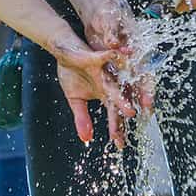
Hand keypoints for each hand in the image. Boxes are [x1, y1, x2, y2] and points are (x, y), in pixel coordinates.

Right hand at [50, 30, 135, 148]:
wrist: (65, 51)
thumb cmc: (72, 73)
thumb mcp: (75, 99)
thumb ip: (82, 118)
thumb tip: (86, 139)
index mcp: (106, 94)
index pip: (114, 114)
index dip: (117, 128)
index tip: (120, 144)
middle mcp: (111, 82)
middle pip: (120, 96)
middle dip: (124, 105)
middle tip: (131, 114)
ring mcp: (108, 69)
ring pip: (119, 76)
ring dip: (125, 81)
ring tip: (128, 91)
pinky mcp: (103, 54)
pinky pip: (111, 54)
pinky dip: (116, 55)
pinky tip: (121, 55)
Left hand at [81, 1, 150, 112]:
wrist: (96, 13)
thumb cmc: (107, 13)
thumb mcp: (109, 18)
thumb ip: (112, 30)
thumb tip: (113, 42)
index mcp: (134, 48)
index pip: (145, 71)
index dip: (147, 87)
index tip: (147, 102)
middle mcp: (130, 60)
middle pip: (136, 85)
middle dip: (137, 102)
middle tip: (138, 117)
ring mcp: (120, 66)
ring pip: (125, 91)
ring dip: (125, 107)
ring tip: (124, 124)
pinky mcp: (109, 69)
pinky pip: (113, 89)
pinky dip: (115, 102)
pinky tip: (115, 116)